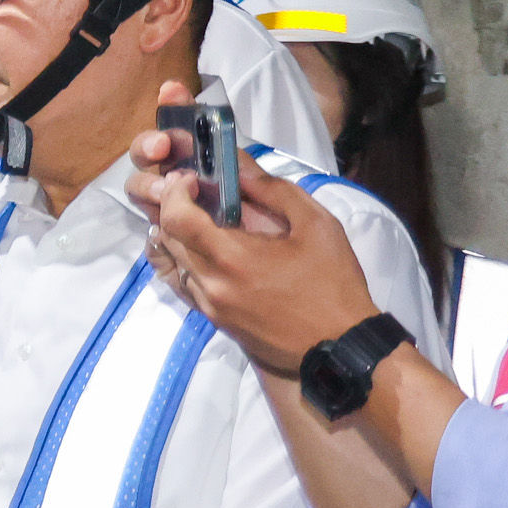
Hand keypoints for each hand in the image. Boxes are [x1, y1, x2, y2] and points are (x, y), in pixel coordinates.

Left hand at [134, 83, 376, 369]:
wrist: (341, 344)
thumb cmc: (333, 282)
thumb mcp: (315, 224)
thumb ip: (271, 190)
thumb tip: (237, 163)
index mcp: (231, 258)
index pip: (175, 217)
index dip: (174, 191)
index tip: (191, 178)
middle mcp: (209, 284)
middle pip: (166, 237)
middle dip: (173, 208)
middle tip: (196, 192)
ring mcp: (208, 306)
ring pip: (172, 261)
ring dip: (179, 235)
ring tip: (205, 219)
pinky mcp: (214, 321)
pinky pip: (184, 284)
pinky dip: (186, 261)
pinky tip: (210, 249)